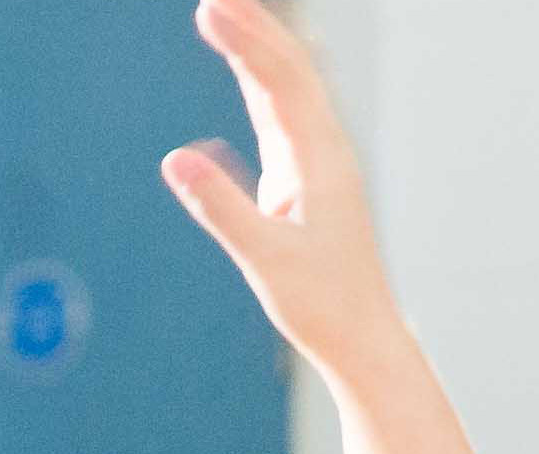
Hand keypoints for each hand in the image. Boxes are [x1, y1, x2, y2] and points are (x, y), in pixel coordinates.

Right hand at [164, 0, 419, 381]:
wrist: (361, 336)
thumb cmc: (321, 304)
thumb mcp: (264, 258)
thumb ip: (220, 207)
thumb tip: (176, 158)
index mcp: (320, 160)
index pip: (281, 81)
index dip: (246, 41)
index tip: (210, 8)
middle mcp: (325, 151)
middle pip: (291, 69)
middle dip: (254, 28)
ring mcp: (318, 163)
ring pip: (290, 88)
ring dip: (259, 48)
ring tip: (225, 14)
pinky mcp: (307, 180)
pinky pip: (284, 116)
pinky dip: (262, 84)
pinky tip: (247, 70)